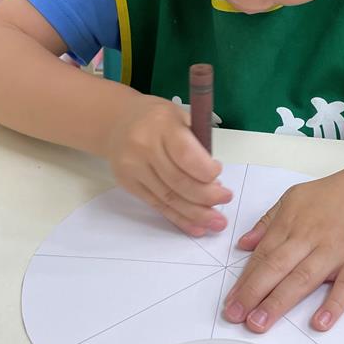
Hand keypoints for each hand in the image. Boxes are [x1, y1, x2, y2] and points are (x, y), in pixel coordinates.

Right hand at [106, 96, 231, 235]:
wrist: (118, 122)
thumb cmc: (157, 119)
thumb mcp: (180, 117)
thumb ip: (197, 144)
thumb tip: (214, 181)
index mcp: (162, 125)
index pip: (186, 155)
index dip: (206, 172)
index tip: (219, 174)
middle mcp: (143, 146)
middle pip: (178, 181)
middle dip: (206, 197)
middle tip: (225, 200)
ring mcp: (133, 167)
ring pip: (168, 198)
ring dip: (195, 214)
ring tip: (216, 222)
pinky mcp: (128, 183)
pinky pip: (157, 205)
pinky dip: (178, 218)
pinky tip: (196, 226)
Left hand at [222, 161, 343, 332]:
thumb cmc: (334, 196)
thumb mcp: (294, 198)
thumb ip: (268, 222)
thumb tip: (242, 244)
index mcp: (291, 223)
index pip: (263, 255)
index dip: (244, 280)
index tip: (230, 303)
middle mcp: (310, 236)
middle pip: (277, 267)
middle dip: (253, 293)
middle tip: (235, 316)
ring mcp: (336, 249)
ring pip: (303, 278)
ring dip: (279, 302)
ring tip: (260, 323)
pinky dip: (334, 304)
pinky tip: (320, 322)